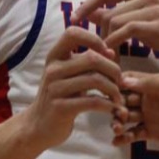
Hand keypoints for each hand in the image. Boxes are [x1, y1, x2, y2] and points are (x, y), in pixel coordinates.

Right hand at [22, 26, 125, 148]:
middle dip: (113, 69)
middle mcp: (53, 69)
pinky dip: (108, 105)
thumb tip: (110, 52)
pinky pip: (92, 101)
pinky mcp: (61, 108)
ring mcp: (55, 88)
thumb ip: (87, 63)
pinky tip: (113, 108)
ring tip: (118, 97)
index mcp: (54, 56)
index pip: (72, 33)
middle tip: (121, 81)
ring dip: (114, 89)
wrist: (38, 126)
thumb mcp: (69, 75)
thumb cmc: (60, 96)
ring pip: (95, 79)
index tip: (106, 53)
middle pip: (92, 58)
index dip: (93, 39)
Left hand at [71, 0, 158, 72]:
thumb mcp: (139, 23)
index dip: (86, 6)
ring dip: (106, 42)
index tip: (73, 20)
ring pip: (115, 21)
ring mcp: (154, 8)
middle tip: (94, 51)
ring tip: (105, 57)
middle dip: (97, 33)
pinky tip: (114, 56)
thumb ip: (116, 16)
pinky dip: (116, 43)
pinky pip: (128, 30)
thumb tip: (89, 14)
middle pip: (107, 11)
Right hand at [112, 71, 158, 152]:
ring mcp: (153, 117)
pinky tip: (117, 141)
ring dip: (118, 121)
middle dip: (115, 105)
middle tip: (112, 112)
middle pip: (126, 100)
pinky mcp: (156, 134)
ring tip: (115, 127)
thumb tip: (124, 79)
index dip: (117, 84)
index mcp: (156, 84)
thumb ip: (152, 84)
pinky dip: (126, 137)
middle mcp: (152, 99)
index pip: (131, 80)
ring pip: (129, 118)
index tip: (105, 88)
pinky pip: (136, 134)